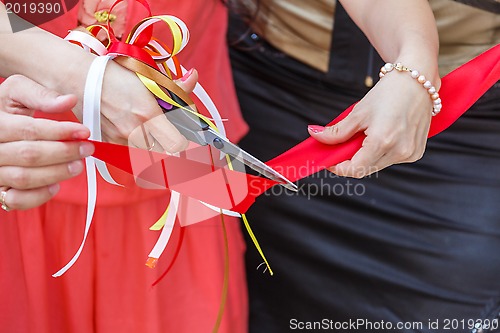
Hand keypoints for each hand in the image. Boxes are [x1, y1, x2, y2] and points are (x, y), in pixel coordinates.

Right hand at [0, 75, 93, 209]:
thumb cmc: (6, 109)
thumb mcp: (16, 93)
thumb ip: (40, 95)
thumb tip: (70, 100)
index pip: (28, 130)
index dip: (59, 131)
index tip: (83, 132)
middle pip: (29, 155)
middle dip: (63, 153)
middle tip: (86, 149)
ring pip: (24, 178)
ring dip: (57, 173)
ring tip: (78, 165)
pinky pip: (16, 200)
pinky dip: (39, 196)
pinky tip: (56, 185)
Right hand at [110, 67, 198, 152]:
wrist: (80, 78)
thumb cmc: (114, 75)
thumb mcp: (148, 77)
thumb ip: (175, 85)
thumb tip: (193, 77)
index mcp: (149, 114)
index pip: (176, 144)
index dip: (183, 143)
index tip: (185, 138)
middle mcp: (135, 131)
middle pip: (163, 153)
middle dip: (168, 146)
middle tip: (169, 136)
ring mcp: (120, 139)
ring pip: (146, 155)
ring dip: (152, 148)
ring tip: (151, 134)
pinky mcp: (108, 143)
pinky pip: (128, 153)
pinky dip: (134, 147)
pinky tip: (134, 134)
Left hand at [309, 71, 433, 177]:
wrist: (417, 80)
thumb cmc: (388, 93)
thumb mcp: (358, 113)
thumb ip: (336, 131)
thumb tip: (314, 135)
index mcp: (382, 141)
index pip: (354, 169)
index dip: (338, 168)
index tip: (329, 161)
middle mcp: (399, 151)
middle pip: (365, 169)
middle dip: (351, 161)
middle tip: (342, 146)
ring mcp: (410, 153)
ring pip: (378, 165)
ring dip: (366, 156)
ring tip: (366, 135)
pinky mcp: (416, 152)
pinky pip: (392, 159)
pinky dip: (382, 152)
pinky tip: (383, 135)